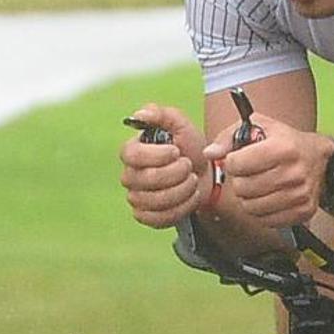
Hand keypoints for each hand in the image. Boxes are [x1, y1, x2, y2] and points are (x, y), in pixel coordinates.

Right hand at [119, 106, 207, 227]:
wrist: (204, 174)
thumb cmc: (189, 148)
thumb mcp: (180, 124)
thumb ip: (161, 114)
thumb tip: (140, 114)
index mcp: (132, 152)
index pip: (132, 156)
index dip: (157, 156)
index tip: (177, 151)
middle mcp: (129, 175)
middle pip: (146, 180)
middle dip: (176, 173)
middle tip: (189, 166)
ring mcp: (136, 198)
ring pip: (154, 201)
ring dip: (182, 191)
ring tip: (192, 181)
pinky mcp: (146, 216)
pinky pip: (159, 218)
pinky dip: (182, 208)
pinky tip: (190, 197)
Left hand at [209, 122, 329, 228]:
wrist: (320, 158)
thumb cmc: (286, 141)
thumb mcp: (259, 127)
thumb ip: (228, 137)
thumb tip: (210, 153)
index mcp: (283, 148)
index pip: (236, 164)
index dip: (232, 162)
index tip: (239, 160)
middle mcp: (293, 173)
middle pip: (242, 188)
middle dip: (240, 181)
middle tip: (249, 174)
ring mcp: (300, 195)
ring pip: (251, 207)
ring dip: (248, 198)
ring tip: (258, 186)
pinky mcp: (303, 212)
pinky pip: (265, 221)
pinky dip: (261, 212)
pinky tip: (267, 198)